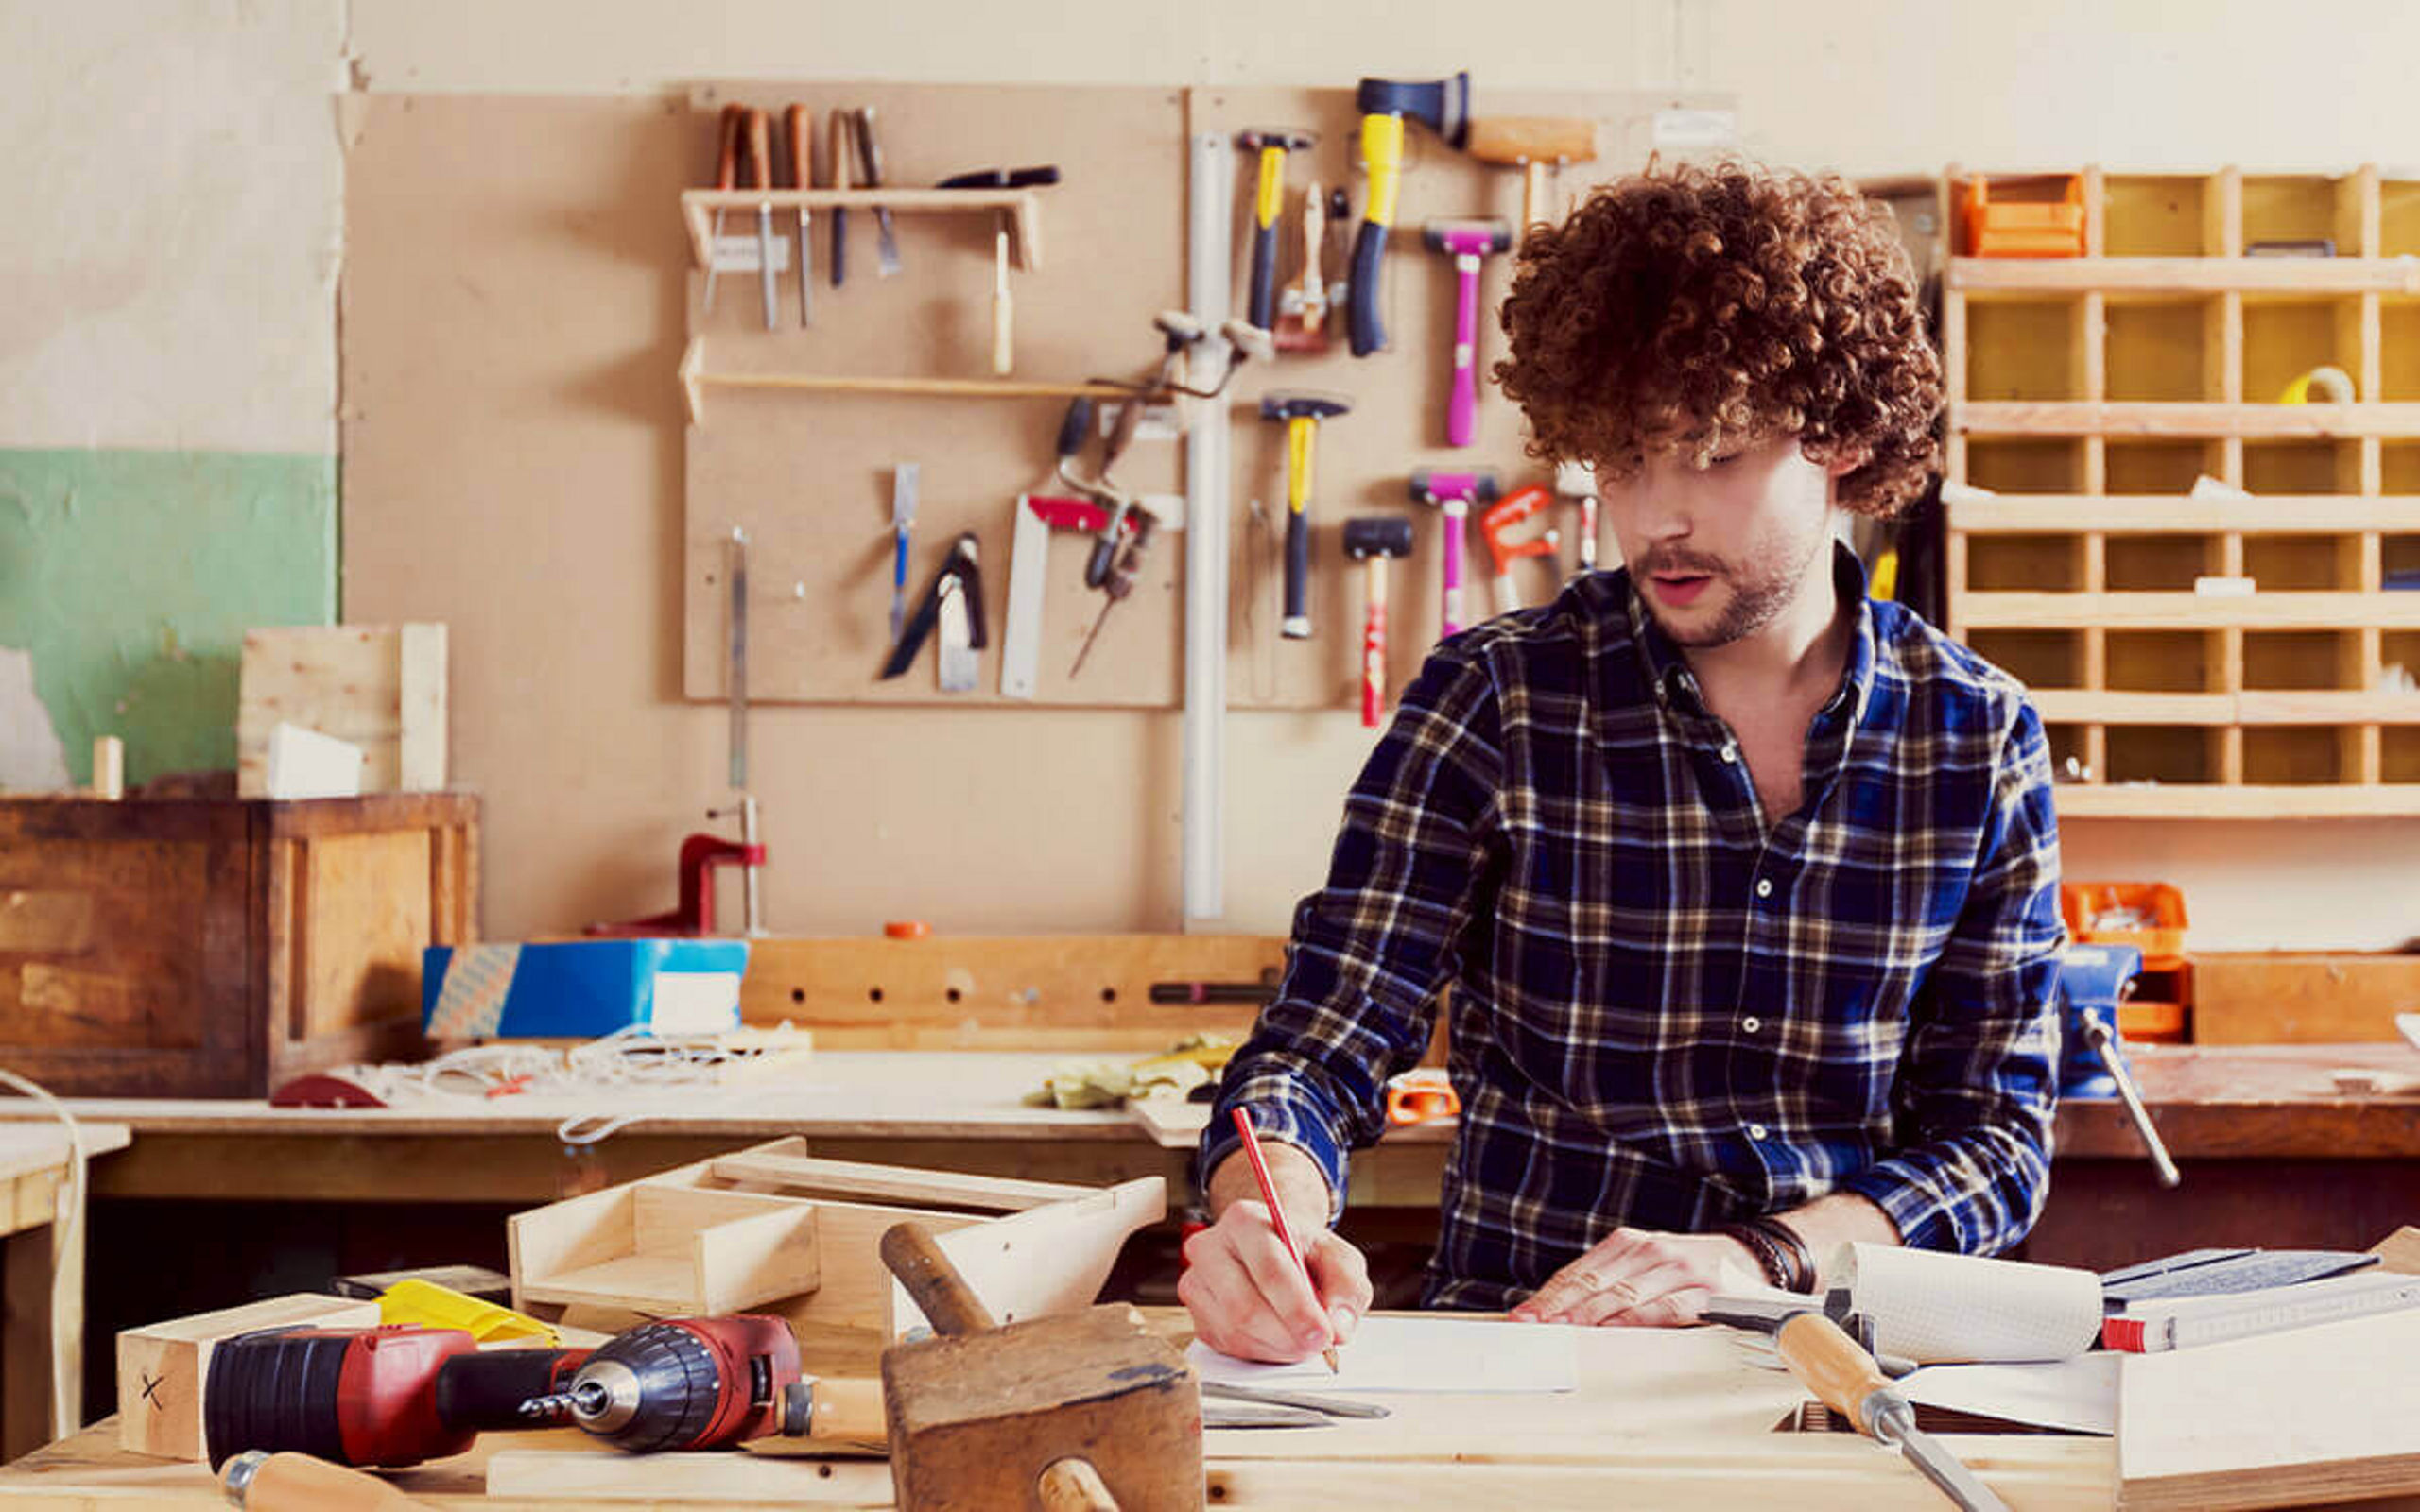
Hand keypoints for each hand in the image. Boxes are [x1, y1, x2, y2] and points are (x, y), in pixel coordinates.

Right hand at [1178, 1200, 1372, 1362]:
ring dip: (1277, 1347)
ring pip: (1234, 1330)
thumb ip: (1347, 1286)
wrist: (1273, 1249)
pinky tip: (1279, 1339)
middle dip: (1288, 1336)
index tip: (1323, 1334)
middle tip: (1317, 1346)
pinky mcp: (1195, 1313)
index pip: (1269, 1268)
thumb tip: (1338, 1326)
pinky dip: (1260, 1352)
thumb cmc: (1303, 1252)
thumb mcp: (1338, 1256)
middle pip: (1244, 1306)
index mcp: (1245, 1220)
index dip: (1297, 1308)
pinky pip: (1227, 1345)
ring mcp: (1196, 1282)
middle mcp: (1210, 1247)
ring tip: (1301, 1340)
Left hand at [1507, 1227, 1761, 1327]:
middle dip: (1558, 1307)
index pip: (1577, 1272)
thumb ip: (1609, 1282)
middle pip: (1593, 1283)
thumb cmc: (1688, 1268)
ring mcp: (1677, 1269)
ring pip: (1624, 1294)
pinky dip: (1639, 1318)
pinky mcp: (1704, 1291)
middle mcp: (1649, 1251)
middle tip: (1533, 1326)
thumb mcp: (1645, 1264)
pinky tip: (1617, 1329)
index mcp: (1628, 1243)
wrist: (1750, 1255)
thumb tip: (1560, 1312)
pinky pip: (1666, 1307)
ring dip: (1589, 1315)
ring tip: (1563, 1331)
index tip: (1522, 1316)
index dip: (1547, 1296)